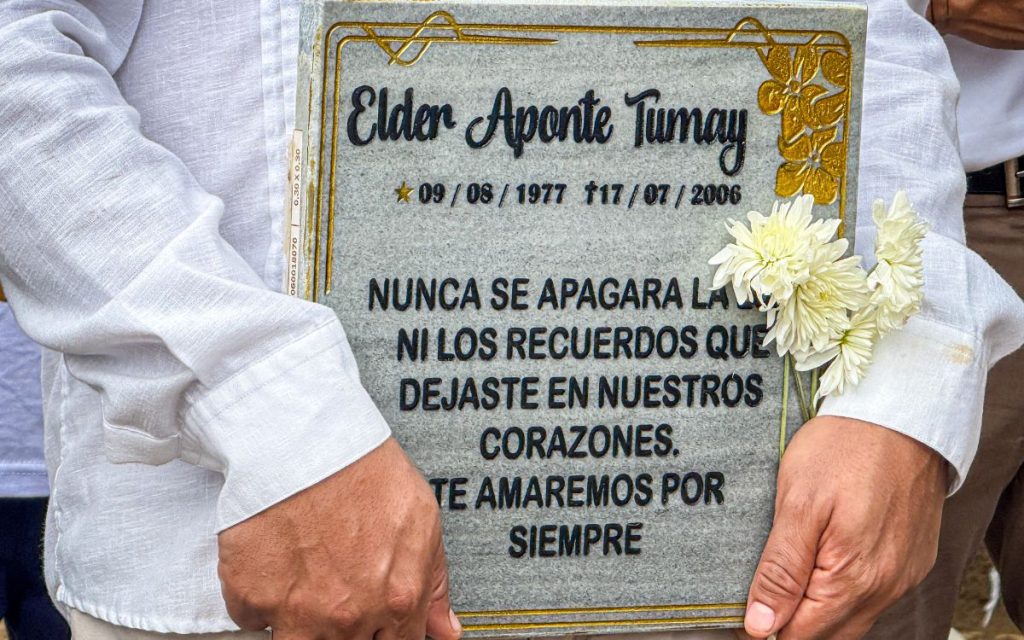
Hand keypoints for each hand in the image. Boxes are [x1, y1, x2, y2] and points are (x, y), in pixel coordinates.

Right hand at [218, 437, 461, 639]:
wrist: (302, 441)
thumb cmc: (360, 470)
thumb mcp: (421, 519)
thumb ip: (434, 582)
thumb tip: (446, 629)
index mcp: (397, 600)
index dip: (388, 635)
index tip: (378, 625)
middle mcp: (347, 616)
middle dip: (346, 629)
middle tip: (339, 592)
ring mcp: (296, 613)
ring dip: (304, 624)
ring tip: (308, 584)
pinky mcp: (250, 599)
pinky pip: (254, 620)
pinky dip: (262, 601)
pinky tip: (277, 564)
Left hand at [740, 416, 945, 638]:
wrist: (903, 413)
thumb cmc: (845, 449)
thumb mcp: (798, 504)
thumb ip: (781, 570)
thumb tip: (760, 624)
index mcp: (852, 579)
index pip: (800, 636)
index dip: (765, 625)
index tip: (741, 610)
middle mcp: (885, 588)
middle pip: (828, 634)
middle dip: (792, 621)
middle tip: (760, 590)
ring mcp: (904, 575)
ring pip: (852, 618)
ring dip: (819, 607)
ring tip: (790, 572)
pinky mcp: (913, 560)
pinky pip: (874, 595)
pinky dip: (845, 590)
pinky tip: (825, 562)